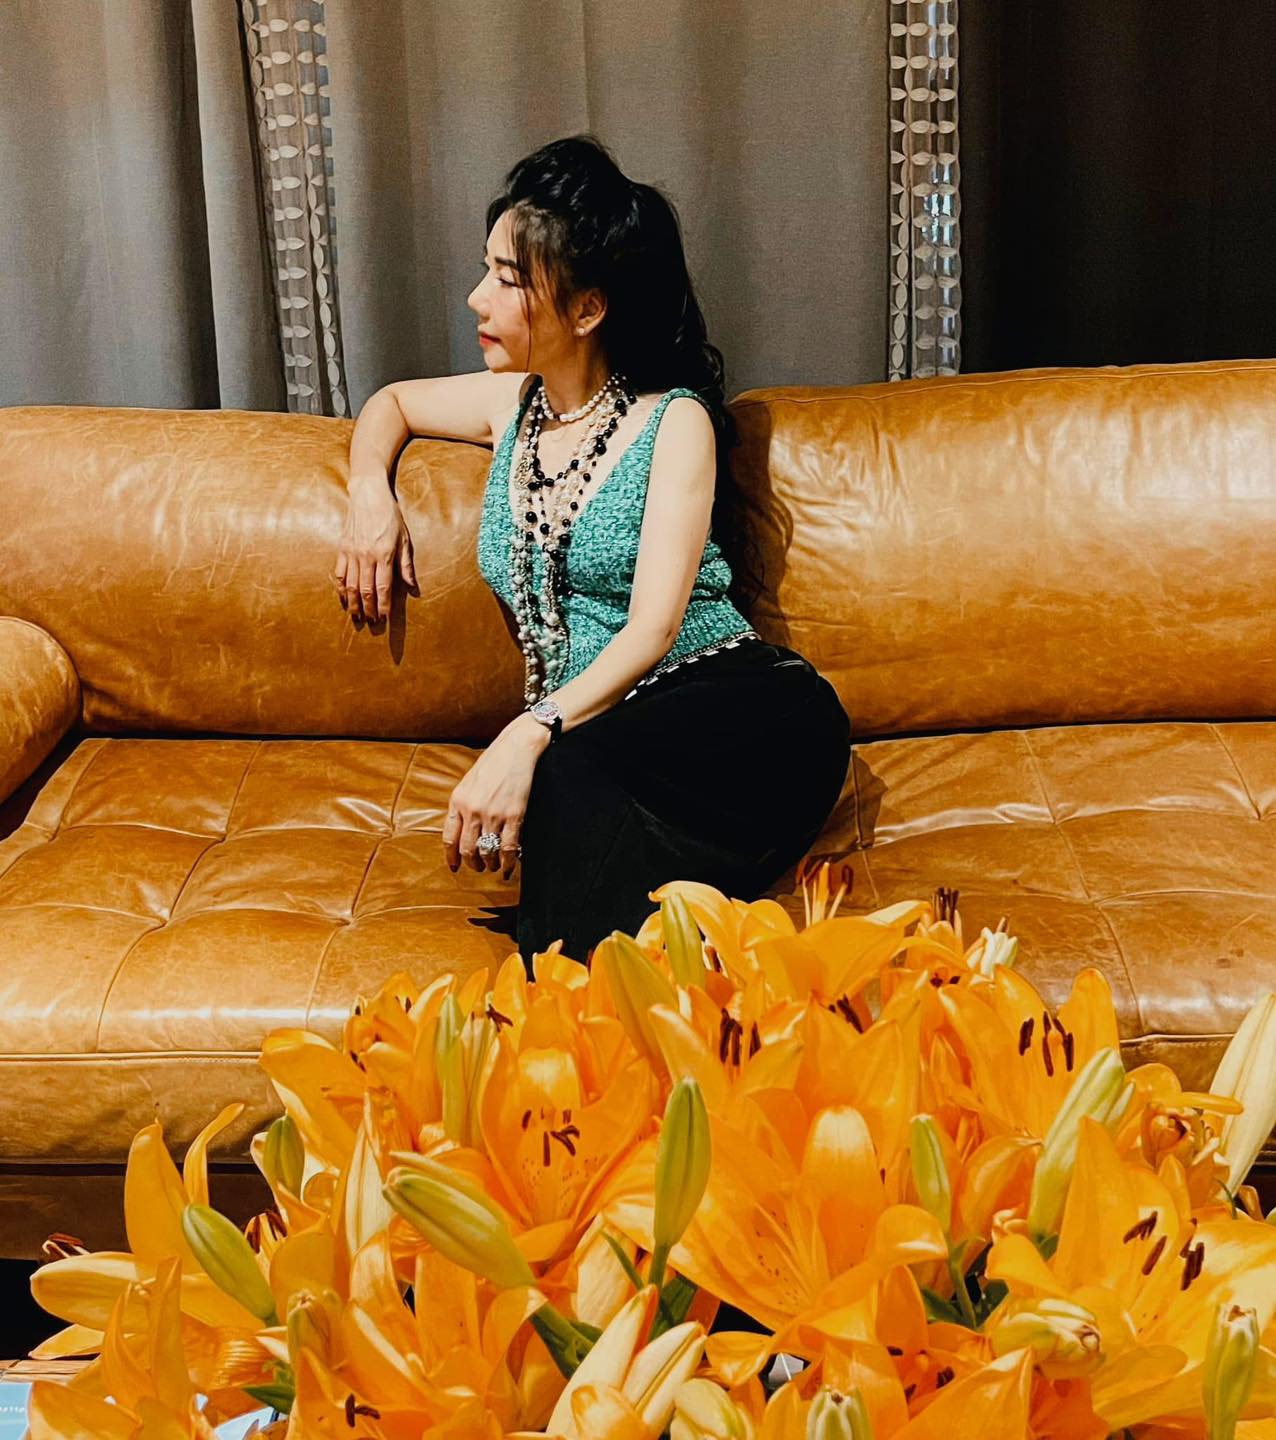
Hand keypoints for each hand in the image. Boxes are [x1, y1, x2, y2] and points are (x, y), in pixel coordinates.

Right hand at [333, 474, 417, 622]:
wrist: (369, 495)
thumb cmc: (390, 517)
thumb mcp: (405, 539)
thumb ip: (407, 566)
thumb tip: (413, 588)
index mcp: (384, 554)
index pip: (383, 588)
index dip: (383, 605)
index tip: (384, 617)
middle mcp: (366, 556)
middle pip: (366, 590)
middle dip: (368, 608)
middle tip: (371, 621)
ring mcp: (352, 552)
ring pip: (350, 585)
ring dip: (353, 603)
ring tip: (357, 616)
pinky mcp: (342, 548)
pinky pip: (338, 573)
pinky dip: (340, 588)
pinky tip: (344, 598)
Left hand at [443, 718, 549, 878]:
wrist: (516, 748)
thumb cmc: (493, 762)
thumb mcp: (469, 783)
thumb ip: (463, 805)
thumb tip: (463, 830)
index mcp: (458, 801)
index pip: (449, 838)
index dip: (452, 857)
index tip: (455, 867)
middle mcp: (472, 810)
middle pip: (467, 849)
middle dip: (473, 864)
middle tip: (479, 867)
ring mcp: (492, 814)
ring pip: (487, 851)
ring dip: (490, 864)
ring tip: (494, 865)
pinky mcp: (513, 815)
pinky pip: (507, 848)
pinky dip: (508, 862)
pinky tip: (510, 866)